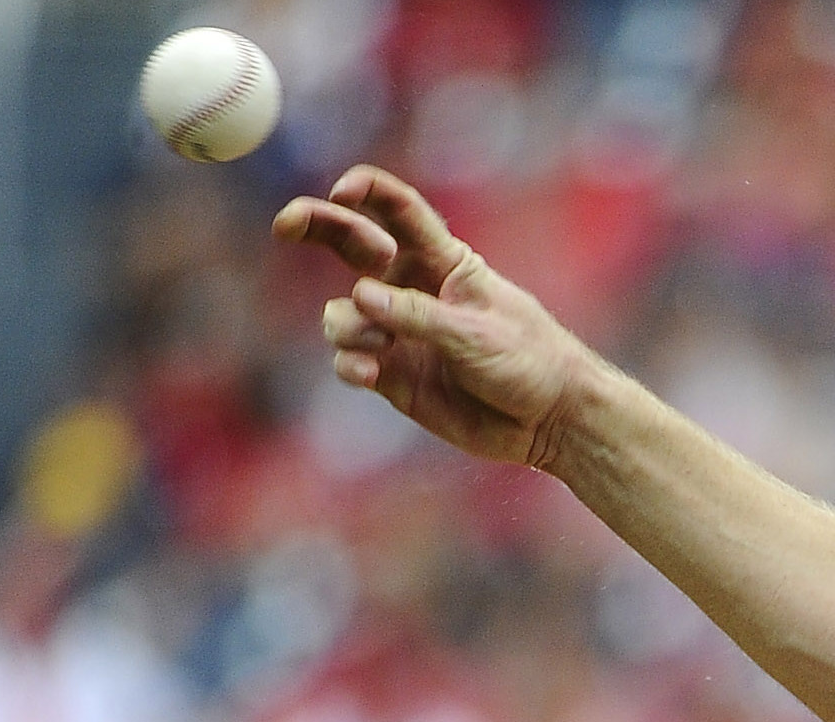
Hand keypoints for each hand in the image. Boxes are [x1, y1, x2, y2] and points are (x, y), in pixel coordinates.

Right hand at [272, 165, 596, 468]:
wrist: (549, 420)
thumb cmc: (529, 360)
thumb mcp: (477, 331)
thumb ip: (418, 315)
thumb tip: (358, 298)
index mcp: (444, 261)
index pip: (400, 212)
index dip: (369, 191)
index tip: (342, 188)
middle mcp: (413, 290)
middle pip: (351, 243)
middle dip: (315, 225)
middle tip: (285, 224)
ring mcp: (399, 333)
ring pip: (342, 314)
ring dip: (346, 325)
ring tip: (376, 344)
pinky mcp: (394, 375)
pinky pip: (351, 361)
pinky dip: (351, 364)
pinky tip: (364, 372)